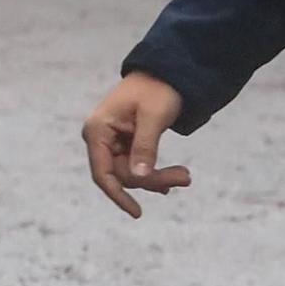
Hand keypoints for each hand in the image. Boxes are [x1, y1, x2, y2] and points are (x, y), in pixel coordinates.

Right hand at [83, 71, 189, 217]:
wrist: (164, 72)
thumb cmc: (157, 89)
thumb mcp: (153, 117)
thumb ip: (145, 146)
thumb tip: (138, 177)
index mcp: (98, 130)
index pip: (102, 173)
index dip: (118, 195)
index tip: (138, 213)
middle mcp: (100, 137)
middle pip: (122, 175)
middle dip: (152, 179)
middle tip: (186, 177)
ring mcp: (111, 141)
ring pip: (131, 173)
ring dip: (157, 176)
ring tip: (186, 176)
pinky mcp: (124, 144)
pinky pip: (135, 166)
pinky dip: (153, 173)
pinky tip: (171, 180)